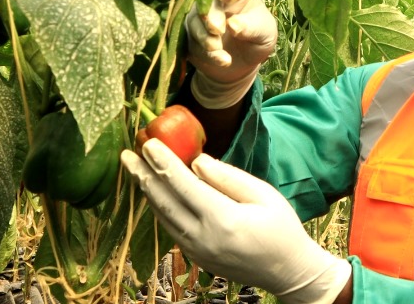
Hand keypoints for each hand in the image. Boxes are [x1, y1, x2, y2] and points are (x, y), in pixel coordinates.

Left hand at [121, 140, 351, 303]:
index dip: (163, 162)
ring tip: (134, 169)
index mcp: (223, 219)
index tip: (148, 142)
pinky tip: (155, 192)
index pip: (184, 185)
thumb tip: (196, 161)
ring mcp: (196, 251)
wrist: (287, 270)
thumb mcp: (263, 194)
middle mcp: (203, 238)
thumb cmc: (281, 227)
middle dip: (143, 175)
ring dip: (147, 191)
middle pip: (164, 202)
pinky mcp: (195, 258)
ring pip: (163, 217)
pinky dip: (160, 207)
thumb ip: (227, 177)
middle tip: (126, 153)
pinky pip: (171, 228)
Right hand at [184, 0, 276, 107]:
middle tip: (216, 29)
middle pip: (206, 0)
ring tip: (219, 51)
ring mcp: (199, 18)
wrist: (244, 63)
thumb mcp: (265, 33)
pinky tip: (222, 60)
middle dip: (210, 15)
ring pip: (194, 22)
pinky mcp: (191, 37)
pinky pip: (192, 43)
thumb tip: (233, 25)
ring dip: (206, 38)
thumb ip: (251, 27)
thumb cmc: (259, 38)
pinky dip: (206, 53)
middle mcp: (215, 1)